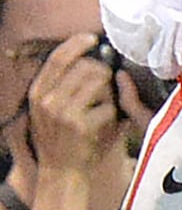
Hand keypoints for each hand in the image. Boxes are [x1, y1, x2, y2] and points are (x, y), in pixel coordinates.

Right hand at [19, 37, 122, 184]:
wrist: (61, 172)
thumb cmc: (62, 139)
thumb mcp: (50, 110)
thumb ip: (64, 86)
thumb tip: (88, 59)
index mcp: (38, 93)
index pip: (57, 59)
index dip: (75, 45)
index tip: (91, 38)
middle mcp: (48, 100)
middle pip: (85, 68)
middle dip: (102, 73)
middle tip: (105, 87)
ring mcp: (64, 112)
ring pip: (100, 83)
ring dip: (108, 95)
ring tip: (102, 109)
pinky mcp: (81, 125)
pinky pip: (110, 107)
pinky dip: (113, 116)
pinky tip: (104, 126)